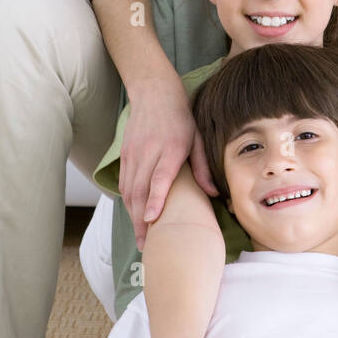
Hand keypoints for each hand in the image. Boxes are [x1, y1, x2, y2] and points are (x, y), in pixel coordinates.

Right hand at [119, 74, 218, 248]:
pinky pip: (123, 183)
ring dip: (132, 216)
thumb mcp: (198, 138)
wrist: (154, 93)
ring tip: (141, 237)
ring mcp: (133, 153)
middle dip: (141, 221)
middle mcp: (148, 152)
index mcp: (171, 148)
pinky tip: (134, 216)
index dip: (154, 200)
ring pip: (129, 190)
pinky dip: (128, 202)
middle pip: (140, 190)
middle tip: (146, 245)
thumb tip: (214, 195)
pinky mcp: (124, 154)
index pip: (159, 178)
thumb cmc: (181, 118)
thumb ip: (203, 167)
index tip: (150, 221)